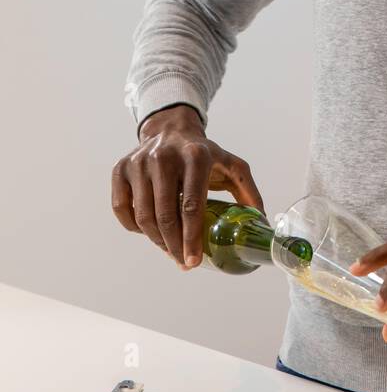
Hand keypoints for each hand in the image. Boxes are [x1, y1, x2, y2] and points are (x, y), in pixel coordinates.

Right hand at [111, 104, 264, 269]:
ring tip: (170, 250)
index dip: (192, 238)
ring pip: (143, 216)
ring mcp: (139, 161)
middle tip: (183, 262)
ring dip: (156, 241)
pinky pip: (122, 209)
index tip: (194, 261)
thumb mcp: (231, 166)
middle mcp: (164, 156)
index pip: (191, 206)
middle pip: (165, 215)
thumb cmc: (203, 154)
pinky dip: (134, 227)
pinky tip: (150, 232)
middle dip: (174, 246)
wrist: (171, 129)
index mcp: (196, 156)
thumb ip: (248, 192)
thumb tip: (261, 223)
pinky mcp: (121, 168)